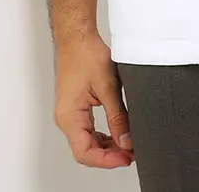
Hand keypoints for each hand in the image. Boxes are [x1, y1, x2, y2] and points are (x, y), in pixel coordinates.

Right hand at [53, 30, 134, 167]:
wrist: (76, 37)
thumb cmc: (86, 54)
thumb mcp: (108, 87)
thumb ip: (118, 117)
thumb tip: (126, 141)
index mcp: (70, 116)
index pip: (85, 152)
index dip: (107, 160)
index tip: (126, 158)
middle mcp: (66, 118)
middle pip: (86, 150)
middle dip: (109, 155)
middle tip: (132, 153)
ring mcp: (69, 114)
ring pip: (87, 142)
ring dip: (106, 146)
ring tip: (128, 144)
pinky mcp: (75, 107)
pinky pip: (87, 130)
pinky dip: (102, 136)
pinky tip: (117, 133)